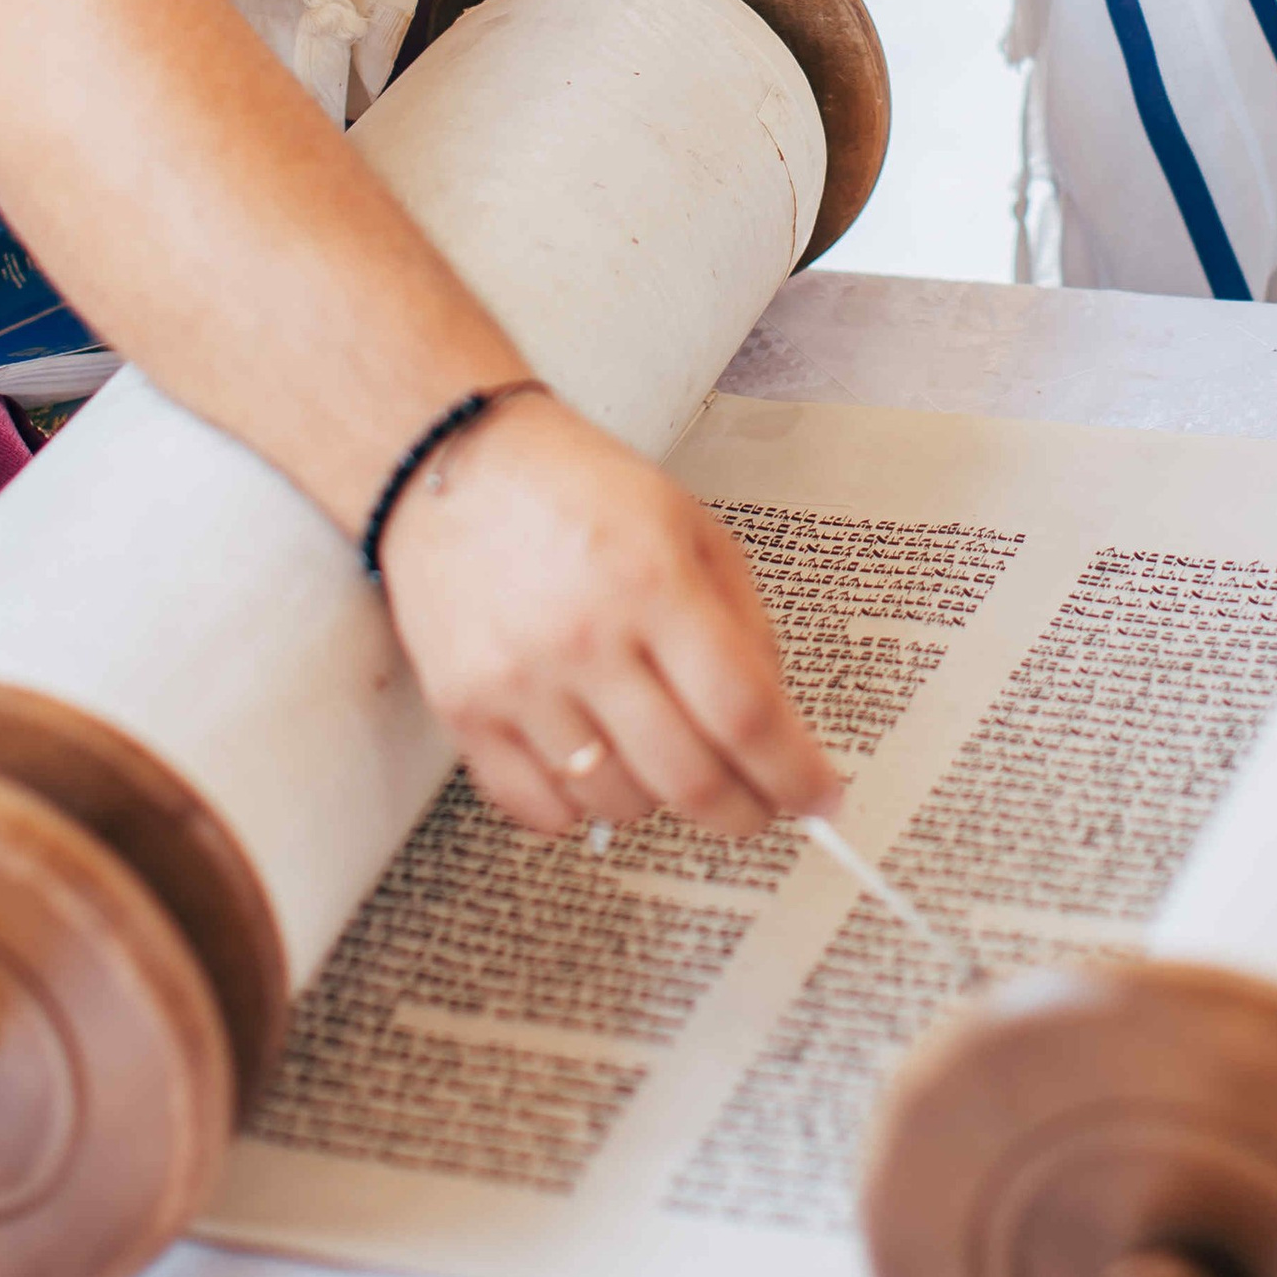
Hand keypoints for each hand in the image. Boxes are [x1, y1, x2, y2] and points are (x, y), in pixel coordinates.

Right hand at [376, 387, 842, 838]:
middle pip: (689, 776)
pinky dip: (582, 808)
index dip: (795, 773)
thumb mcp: (687, 525)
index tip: (821, 797)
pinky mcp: (463, 709)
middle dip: (744, 811)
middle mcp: (584, 637)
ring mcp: (518, 681)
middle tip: (761, 807)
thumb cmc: (578, 489)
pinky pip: (540, 809)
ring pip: (618, 802)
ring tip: (666, 757)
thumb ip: (742, 622)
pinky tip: (597, 765)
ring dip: (661, 801)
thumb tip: (779, 727)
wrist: (455, 465)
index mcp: (653, 581)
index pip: (743, 713)